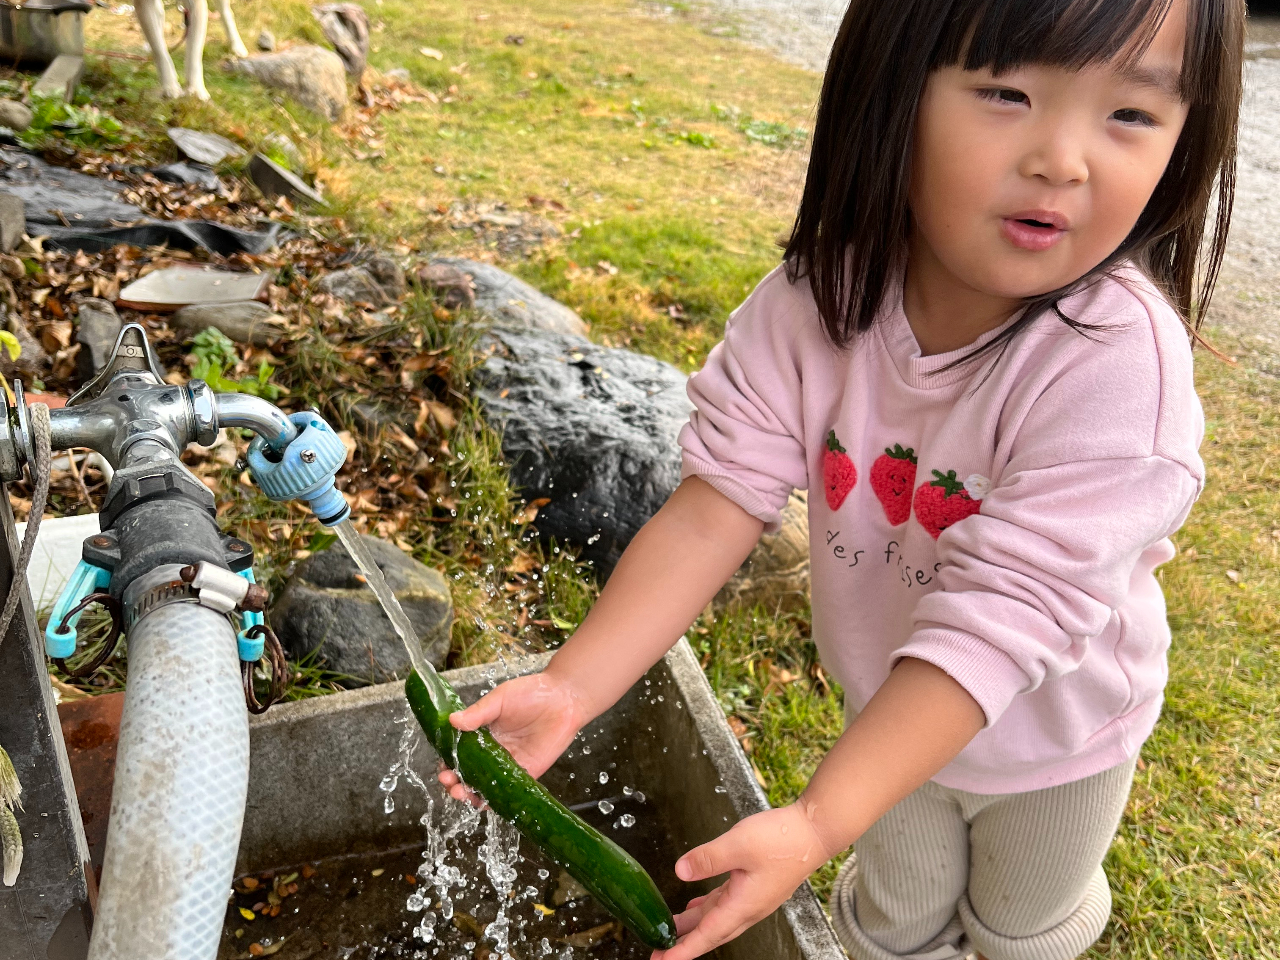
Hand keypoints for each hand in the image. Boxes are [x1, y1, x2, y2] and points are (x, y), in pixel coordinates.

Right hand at [436, 670, 588, 806]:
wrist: (564, 698)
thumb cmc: (532, 693)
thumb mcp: (500, 699)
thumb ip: (478, 713)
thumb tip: (452, 721)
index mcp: (482, 734)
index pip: (459, 753)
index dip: (448, 762)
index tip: (442, 766)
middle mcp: (493, 752)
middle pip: (468, 774)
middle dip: (455, 782)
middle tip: (449, 782)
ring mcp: (509, 764)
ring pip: (485, 786)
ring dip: (470, 794)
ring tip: (461, 793)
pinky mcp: (527, 773)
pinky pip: (508, 792)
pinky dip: (494, 801)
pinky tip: (484, 802)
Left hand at [652, 803, 827, 959]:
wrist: (815, 831)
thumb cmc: (785, 840)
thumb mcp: (739, 844)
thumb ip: (708, 859)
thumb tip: (680, 871)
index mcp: (744, 905)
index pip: (707, 935)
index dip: (683, 949)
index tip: (662, 959)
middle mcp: (749, 907)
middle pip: (711, 933)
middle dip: (685, 943)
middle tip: (661, 950)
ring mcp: (753, 897)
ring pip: (717, 918)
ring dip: (694, 925)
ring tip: (671, 928)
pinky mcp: (756, 885)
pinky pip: (725, 904)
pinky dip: (708, 908)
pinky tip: (697, 905)